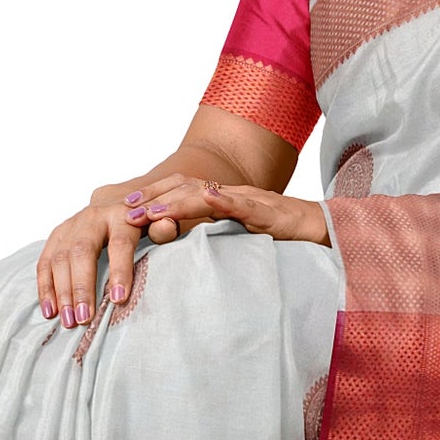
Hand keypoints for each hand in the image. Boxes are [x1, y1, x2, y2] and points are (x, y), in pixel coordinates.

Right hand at [35, 181, 158, 326]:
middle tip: (84, 318)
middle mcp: (93, 217)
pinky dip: (46, 287)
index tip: (119, 299)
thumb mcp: (158, 222)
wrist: (119, 200)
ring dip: (62, 292)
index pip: (120, 243)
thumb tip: (167, 227)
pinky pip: (45, 261)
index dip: (120, 270)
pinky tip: (50, 310)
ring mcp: (72, 225)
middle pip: (82, 251)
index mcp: (121, 214)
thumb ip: (163, 228)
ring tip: (68, 321)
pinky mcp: (58, 235)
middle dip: (81, 287)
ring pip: (60, 257)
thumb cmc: (142, 220)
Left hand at [123, 173, 330, 279]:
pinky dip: (224, 200)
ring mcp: (246, 200)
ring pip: (205, 194)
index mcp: (217, 199)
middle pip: (183, 188)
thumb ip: (208, 236)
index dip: (149, 198)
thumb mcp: (235, 237)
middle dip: (151, 198)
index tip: (122, 210)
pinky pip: (243, 204)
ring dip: (176, 201)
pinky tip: (207, 198)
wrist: (318, 228)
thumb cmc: (276, 236)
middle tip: (123, 211)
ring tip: (152, 211)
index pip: (177, 192)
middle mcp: (227, 193)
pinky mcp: (266, 212)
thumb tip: (176, 250)